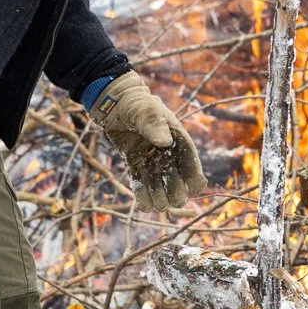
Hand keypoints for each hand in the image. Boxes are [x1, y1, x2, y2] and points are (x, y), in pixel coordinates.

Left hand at [89, 72, 205, 209]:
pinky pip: (143, 189)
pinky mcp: (136, 167)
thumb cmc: (134, 103)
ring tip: (153, 204)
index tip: (188, 187)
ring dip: (159, 200)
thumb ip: (154, 125)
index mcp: (178, 143)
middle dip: (175, 195)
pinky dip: (145, 200)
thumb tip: (165, 142)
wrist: (113, 105)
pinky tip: (144, 205)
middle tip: (165, 198)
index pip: (193, 168)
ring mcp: (152, 163)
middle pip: (180, 186)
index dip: (194, 181)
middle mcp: (168, 156)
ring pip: (162, 192)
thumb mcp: (144, 110)